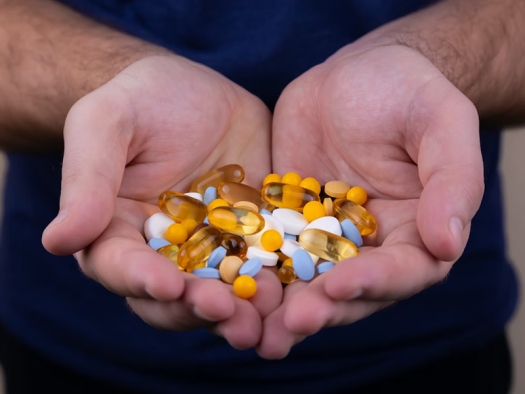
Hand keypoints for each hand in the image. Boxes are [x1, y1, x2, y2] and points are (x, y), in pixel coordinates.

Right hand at [42, 55, 281, 348]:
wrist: (196, 91)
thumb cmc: (141, 100)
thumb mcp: (106, 123)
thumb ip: (86, 180)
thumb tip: (57, 242)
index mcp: (120, 233)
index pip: (123, 267)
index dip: (142, 280)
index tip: (166, 285)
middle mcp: (166, 253)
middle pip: (176, 295)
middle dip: (198, 308)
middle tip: (225, 313)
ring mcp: (214, 249)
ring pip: (224, 291)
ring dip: (243, 311)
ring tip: (264, 318)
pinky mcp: (254, 236)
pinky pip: (267, 264)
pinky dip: (281, 280)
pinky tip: (298, 288)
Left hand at [258, 44, 483, 357]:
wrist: (355, 74)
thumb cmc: (407, 91)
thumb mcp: (441, 122)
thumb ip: (453, 179)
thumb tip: (449, 243)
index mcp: (414, 231)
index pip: (402, 271)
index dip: (375, 282)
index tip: (342, 285)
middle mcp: (369, 245)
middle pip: (349, 289)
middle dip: (322, 308)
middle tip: (291, 323)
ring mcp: (323, 235)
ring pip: (305, 279)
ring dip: (282, 307)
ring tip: (256, 329)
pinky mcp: (287, 221)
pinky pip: (269, 248)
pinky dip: (252, 268)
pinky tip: (227, 284)